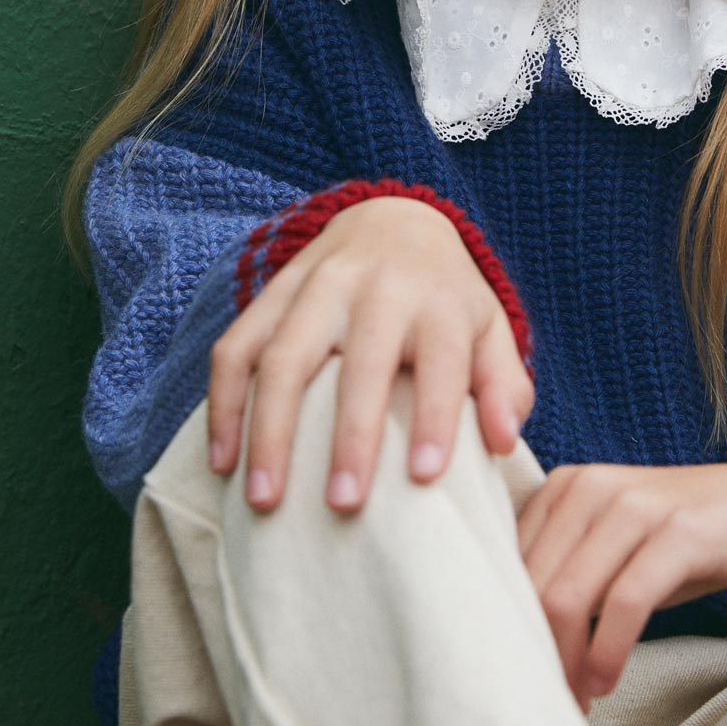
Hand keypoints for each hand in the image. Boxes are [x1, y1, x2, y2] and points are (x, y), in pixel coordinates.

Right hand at [206, 196, 534, 513]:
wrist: (392, 219)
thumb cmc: (446, 300)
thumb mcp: (489, 329)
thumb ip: (502, 385)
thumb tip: (504, 443)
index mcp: (438, 301)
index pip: (441, 360)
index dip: (435, 416)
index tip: (426, 476)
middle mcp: (377, 288)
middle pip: (359, 363)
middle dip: (351, 435)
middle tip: (344, 506)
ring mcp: (315, 286)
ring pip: (283, 356)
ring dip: (269, 430)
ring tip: (264, 498)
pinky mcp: (270, 293)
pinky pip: (236, 347)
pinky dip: (224, 405)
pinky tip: (222, 460)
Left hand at [515, 460, 726, 713]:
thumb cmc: (686, 540)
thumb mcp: (617, 548)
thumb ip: (568, 575)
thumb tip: (513, 640)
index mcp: (566, 486)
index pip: (509, 563)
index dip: (507, 626)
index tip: (520, 672)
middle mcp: (592, 486)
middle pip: (533, 585)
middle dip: (535, 652)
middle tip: (548, 699)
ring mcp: (636, 505)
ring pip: (569, 595)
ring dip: (568, 661)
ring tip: (579, 698)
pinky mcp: (680, 531)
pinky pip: (626, 601)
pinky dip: (608, 652)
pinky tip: (607, 681)